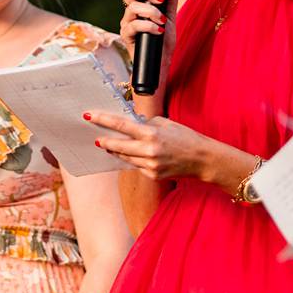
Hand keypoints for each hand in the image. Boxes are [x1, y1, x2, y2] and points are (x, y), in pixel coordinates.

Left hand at [85, 110, 216, 181]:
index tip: (90, 117)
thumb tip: (130, 125)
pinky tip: (131, 155)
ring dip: (116, 151)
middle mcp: (149, 151)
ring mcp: (150, 165)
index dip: (103, 120)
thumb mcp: (166, 124)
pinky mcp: (152, 175)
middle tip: (96, 138)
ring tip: (109, 145)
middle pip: (118, 146)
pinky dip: (132, 160)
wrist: (202, 160)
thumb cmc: (186, 138)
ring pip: (125, 158)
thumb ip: (147, 124)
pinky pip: (136, 166)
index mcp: (152, 134)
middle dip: (105, 141)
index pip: (121, 126)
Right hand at [118, 0, 176, 103]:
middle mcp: (131, 9)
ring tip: (162, 20)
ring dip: (150, 11)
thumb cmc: (163, 40)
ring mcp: (127, 22)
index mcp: (140, 1)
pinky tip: (159, 30)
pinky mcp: (126, 35)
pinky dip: (148, 26)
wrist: (160, 63)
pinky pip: (133, 25)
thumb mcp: (171, 16)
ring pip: (132, 7)